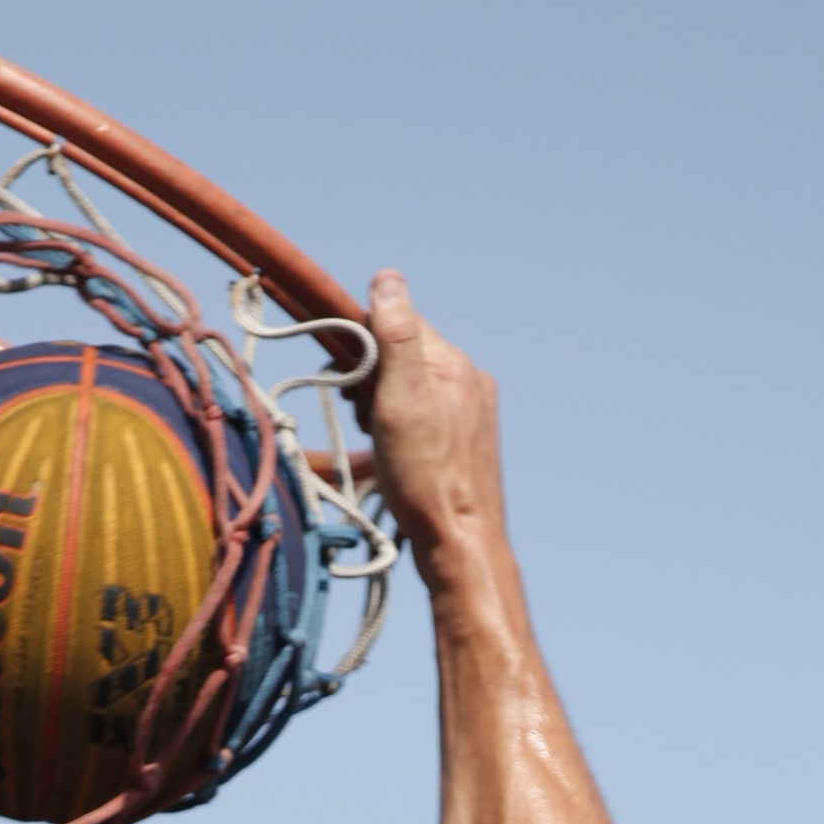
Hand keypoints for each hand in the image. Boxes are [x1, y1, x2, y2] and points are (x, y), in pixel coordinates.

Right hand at [357, 269, 506, 568]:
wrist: (460, 545)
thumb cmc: (426, 477)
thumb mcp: (401, 397)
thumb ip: (395, 335)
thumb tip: (387, 279)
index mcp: (453, 363)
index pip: (396, 322)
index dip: (363, 346)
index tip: (350, 381)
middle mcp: (470, 380)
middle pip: (403, 355)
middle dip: (372, 380)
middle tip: (365, 419)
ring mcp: (473, 412)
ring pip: (412, 387)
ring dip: (384, 406)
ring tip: (382, 444)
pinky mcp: (469, 443)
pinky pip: (425, 415)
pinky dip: (403, 427)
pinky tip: (399, 457)